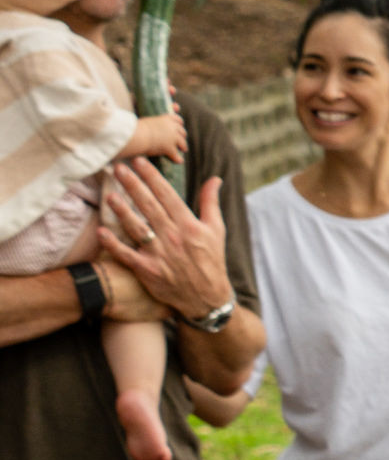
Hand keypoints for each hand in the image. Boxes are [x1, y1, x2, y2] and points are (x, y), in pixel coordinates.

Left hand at [93, 164, 231, 320]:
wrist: (207, 297)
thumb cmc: (211, 260)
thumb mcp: (217, 230)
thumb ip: (211, 203)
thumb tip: (214, 179)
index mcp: (190, 225)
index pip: (168, 195)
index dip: (153, 177)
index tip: (139, 162)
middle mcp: (173, 237)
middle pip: (149, 206)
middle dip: (133, 185)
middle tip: (118, 168)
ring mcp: (159, 253)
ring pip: (136, 227)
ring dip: (121, 210)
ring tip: (109, 195)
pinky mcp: (147, 270)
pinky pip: (126, 254)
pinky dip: (113, 244)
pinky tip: (101, 231)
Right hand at [126, 111, 184, 161]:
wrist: (136, 135)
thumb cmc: (135, 128)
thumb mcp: (145, 121)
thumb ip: (152, 123)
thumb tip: (157, 117)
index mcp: (165, 119)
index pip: (177, 119)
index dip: (179, 124)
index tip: (180, 126)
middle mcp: (172, 127)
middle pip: (182, 131)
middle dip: (182, 136)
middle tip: (180, 140)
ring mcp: (172, 138)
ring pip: (183, 143)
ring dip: (183, 146)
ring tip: (183, 149)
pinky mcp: (170, 149)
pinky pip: (177, 156)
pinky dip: (177, 159)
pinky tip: (178, 160)